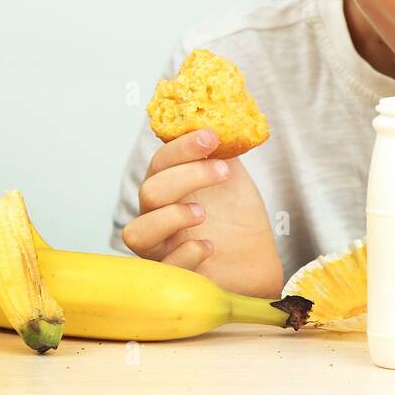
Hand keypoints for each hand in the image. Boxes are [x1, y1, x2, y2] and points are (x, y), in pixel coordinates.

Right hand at [120, 129, 282, 296]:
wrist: (257, 258)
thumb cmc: (238, 217)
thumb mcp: (233, 177)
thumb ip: (222, 149)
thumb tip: (223, 115)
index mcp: (167, 187)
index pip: (160, 162)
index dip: (182, 147)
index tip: (212, 137)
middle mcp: (156, 217)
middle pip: (149, 192)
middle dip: (186, 176)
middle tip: (222, 171)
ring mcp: (161, 249)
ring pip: (137, 233)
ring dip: (171, 217)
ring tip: (203, 213)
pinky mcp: (175, 278)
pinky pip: (166, 268)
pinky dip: (187, 253)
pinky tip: (210, 244)